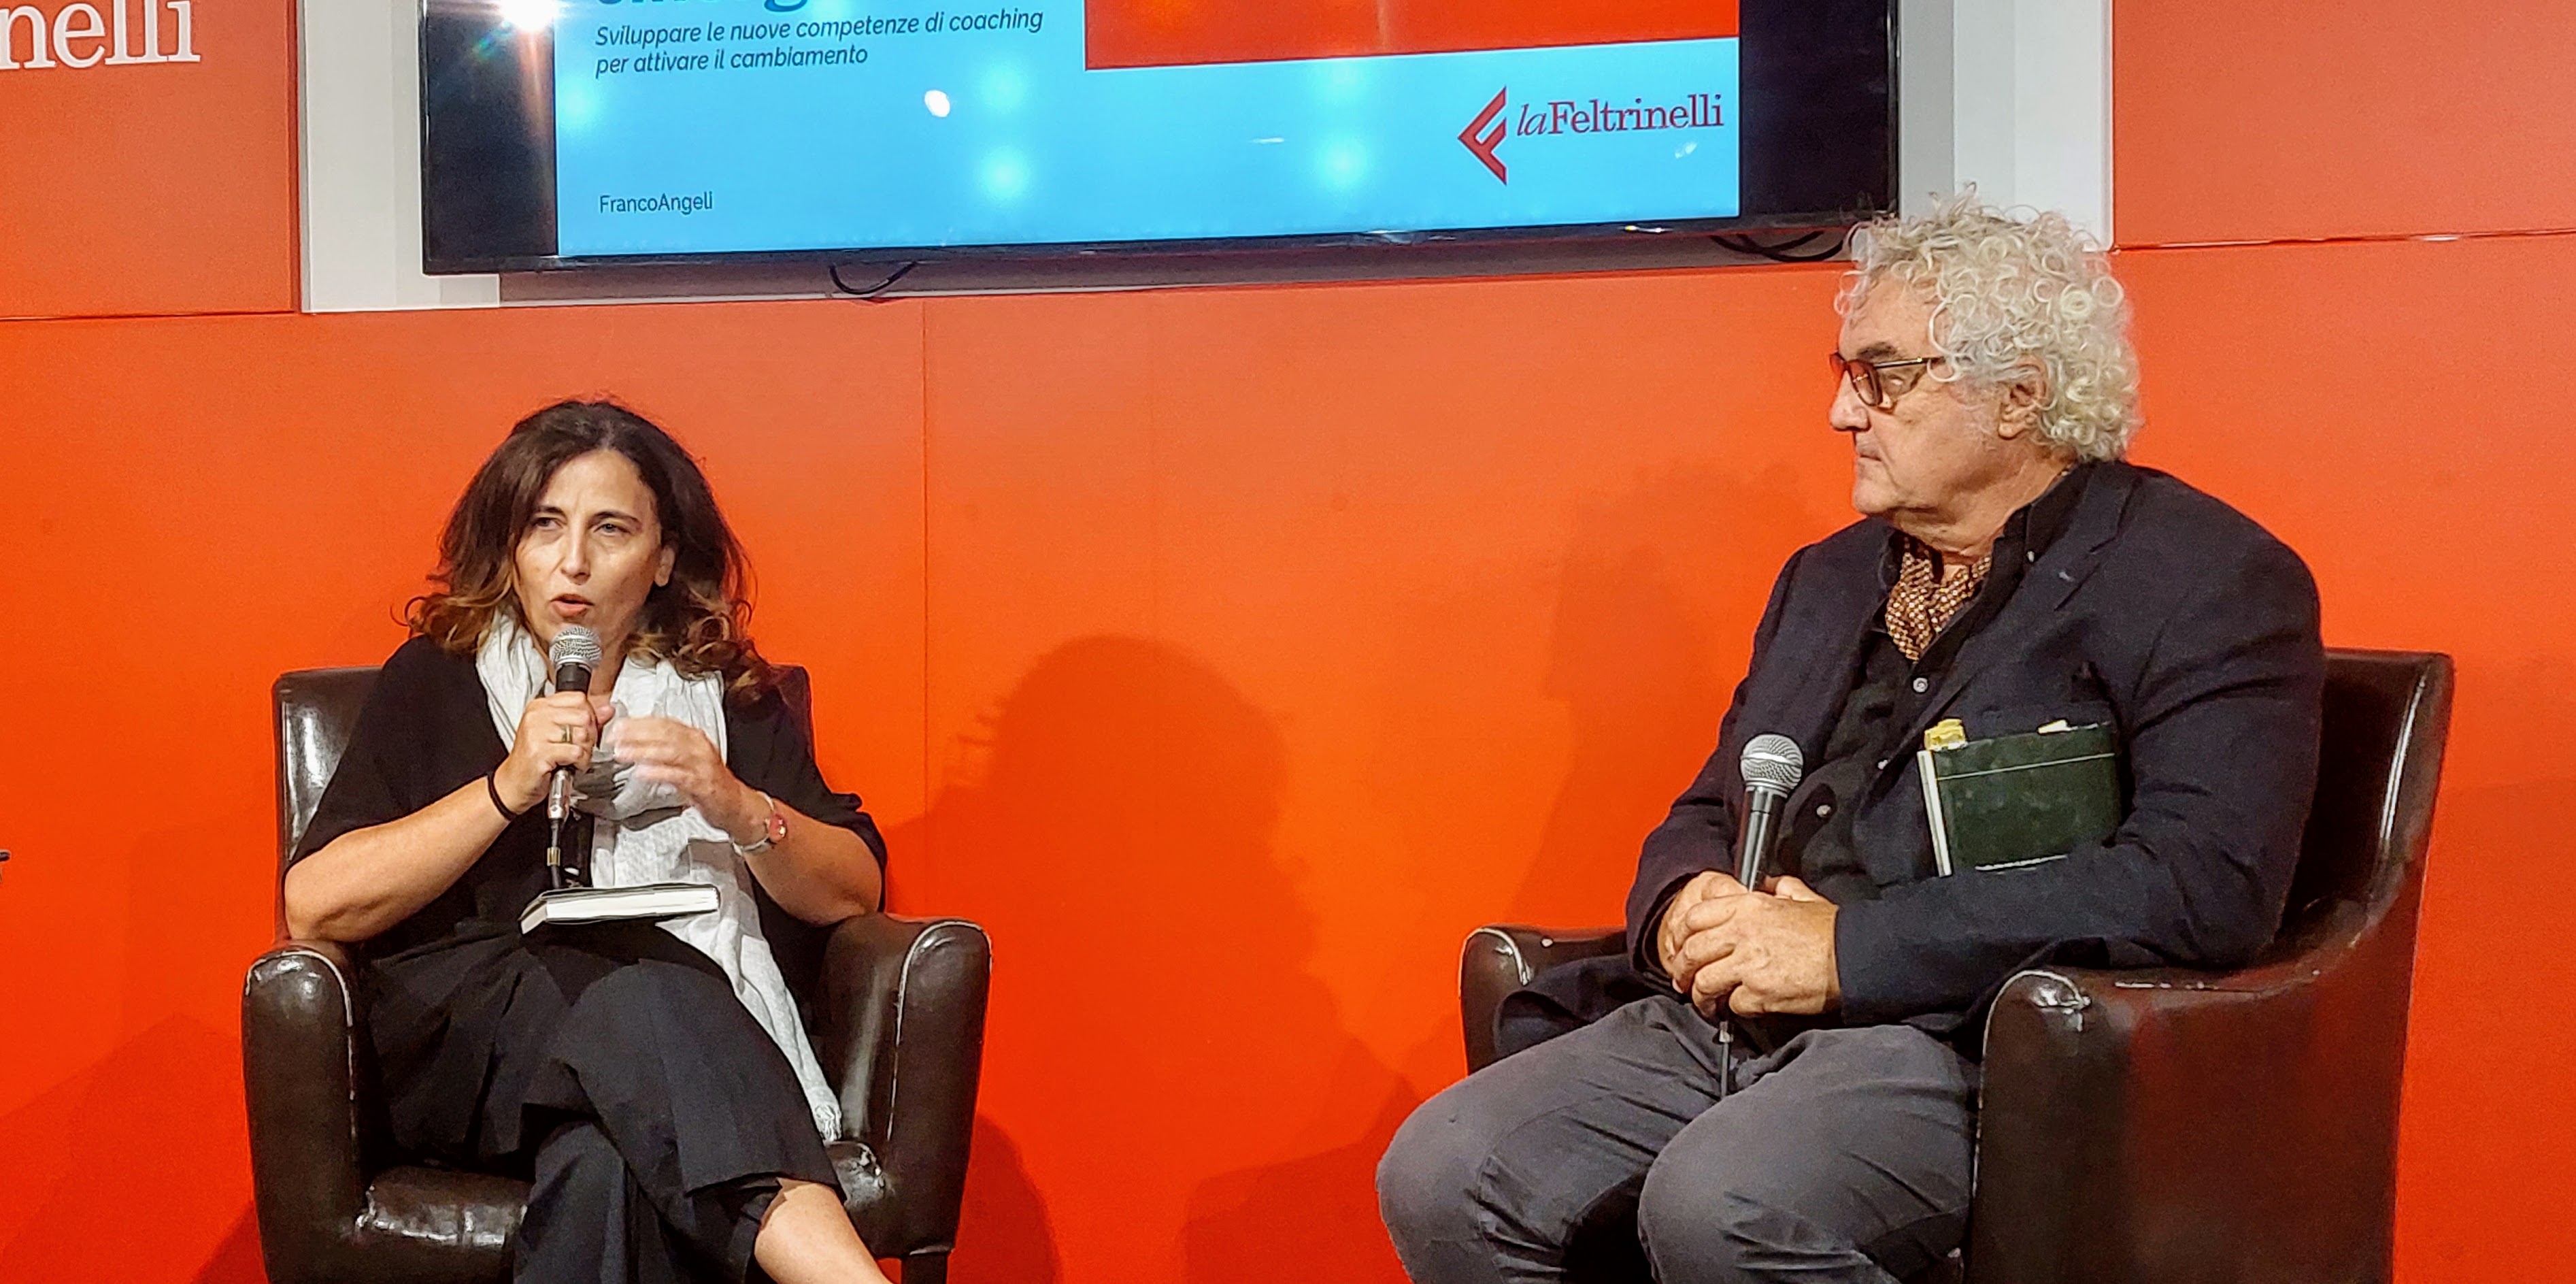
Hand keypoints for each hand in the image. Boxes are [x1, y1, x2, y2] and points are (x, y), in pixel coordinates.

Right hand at [496, 692, 613, 813]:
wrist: (514, 783)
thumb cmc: (535, 759)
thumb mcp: (559, 734)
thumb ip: (584, 720)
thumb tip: (607, 710)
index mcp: (540, 706)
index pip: (579, 699)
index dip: (590, 716)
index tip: (583, 731)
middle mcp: (536, 716)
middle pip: (584, 716)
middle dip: (590, 736)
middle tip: (579, 748)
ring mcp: (536, 733)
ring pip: (582, 734)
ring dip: (585, 751)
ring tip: (573, 757)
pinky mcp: (540, 752)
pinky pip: (576, 752)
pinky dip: (580, 762)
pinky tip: (570, 765)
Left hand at [604, 715, 764, 842]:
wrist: (736, 805)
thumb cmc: (709, 782)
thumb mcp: (688, 759)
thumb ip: (666, 749)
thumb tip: (637, 741)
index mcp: (694, 738)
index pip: (665, 723)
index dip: (640, 723)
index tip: (619, 726)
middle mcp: (699, 747)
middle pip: (666, 734)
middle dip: (638, 734)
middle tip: (615, 737)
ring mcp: (702, 765)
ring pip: (671, 752)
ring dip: (645, 751)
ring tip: (623, 753)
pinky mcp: (704, 784)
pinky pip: (680, 776)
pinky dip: (661, 773)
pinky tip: (644, 772)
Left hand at [1669, 876, 1841, 1018]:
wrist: (1855, 956)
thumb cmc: (1831, 930)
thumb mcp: (1802, 897)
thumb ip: (1780, 888)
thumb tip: (1770, 884)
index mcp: (1748, 906)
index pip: (1694, 917)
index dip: (1681, 935)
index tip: (1680, 947)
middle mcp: (1742, 932)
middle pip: (1692, 952)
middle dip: (1682, 971)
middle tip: (1683, 981)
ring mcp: (1749, 963)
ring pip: (1704, 982)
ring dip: (1701, 996)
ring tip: (1706, 1003)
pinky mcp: (1760, 992)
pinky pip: (1733, 1004)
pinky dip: (1733, 1010)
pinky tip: (1739, 1009)